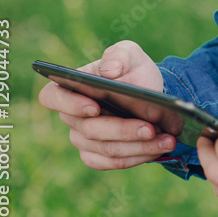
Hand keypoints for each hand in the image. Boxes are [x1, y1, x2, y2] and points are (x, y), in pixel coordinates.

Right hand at [38, 40, 176, 169]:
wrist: (148, 94)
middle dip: (123, 129)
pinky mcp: (96, 156)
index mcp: (71, 87)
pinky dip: (138, 157)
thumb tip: (108, 70)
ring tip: (166, 139)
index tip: (94, 106)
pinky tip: (159, 148)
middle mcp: (71, 116)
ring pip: (106, 149)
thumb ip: (119, 54)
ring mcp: (81, 139)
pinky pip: (114, 162)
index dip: (69, 103)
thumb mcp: (131, 54)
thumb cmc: (132, 70)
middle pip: (90, 129)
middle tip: (150, 127)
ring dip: (138, 146)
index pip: (51, 96)